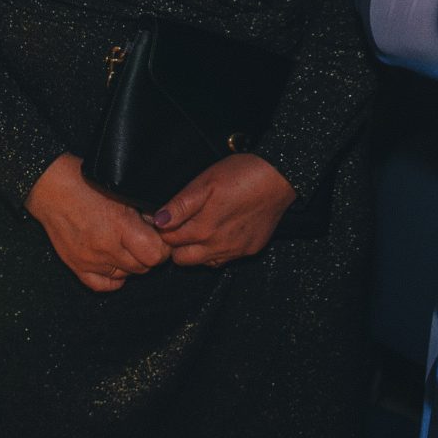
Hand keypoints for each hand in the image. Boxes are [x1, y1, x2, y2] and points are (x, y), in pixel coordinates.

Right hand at [24, 155, 168, 291]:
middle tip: (146, 241)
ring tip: (128, 247)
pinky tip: (116, 264)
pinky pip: (103, 285)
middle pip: (143, 267)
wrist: (50, 187)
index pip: (156, 254)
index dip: (163, 247)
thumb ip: (144, 211)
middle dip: (149, 255)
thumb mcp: (122, 191)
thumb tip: (162, 225)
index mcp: (120, 225)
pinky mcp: (76, 266)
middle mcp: (106, 247)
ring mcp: (90, 260)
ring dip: (132, 264)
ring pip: (126, 276)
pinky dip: (114, 278)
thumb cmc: (85, 182)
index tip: (162, 238)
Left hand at [152, 153, 297, 268]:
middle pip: (182, 259)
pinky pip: (225, 258)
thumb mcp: (205, 182)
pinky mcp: (250, 250)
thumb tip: (158, 221)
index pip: (169, 241)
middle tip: (181, 224)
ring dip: (196, 249)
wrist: (280, 177)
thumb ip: (180, 205)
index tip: (165, 218)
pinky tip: (222, 230)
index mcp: (203, 229)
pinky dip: (217, 249)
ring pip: (203, 262)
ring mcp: (235, 251)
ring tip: (202, 225)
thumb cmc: (242, 175)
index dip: (163, 228)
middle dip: (176, 245)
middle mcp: (218, 246)